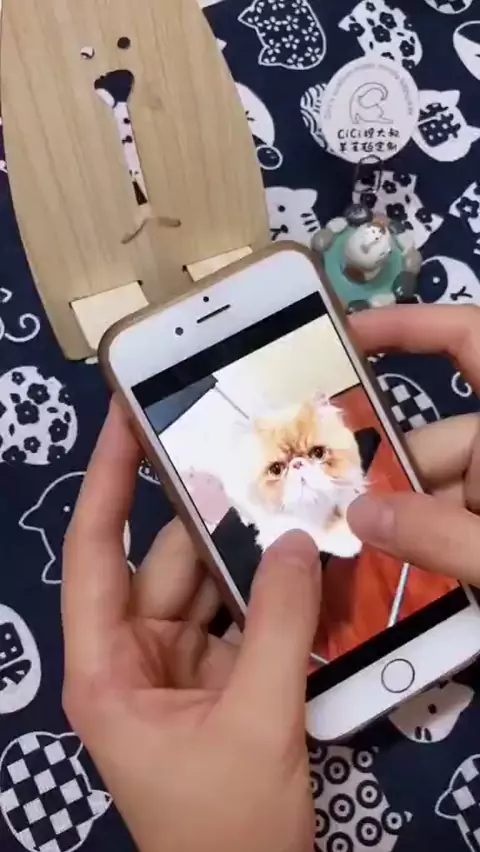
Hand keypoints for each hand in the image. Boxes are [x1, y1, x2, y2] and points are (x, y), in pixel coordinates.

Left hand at [62, 401, 321, 851]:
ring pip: (209, 584)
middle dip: (210, 514)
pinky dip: (270, 592)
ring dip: (248, 551)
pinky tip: (303, 558)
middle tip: (252, 453)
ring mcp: (177, 664)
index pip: (95, 552)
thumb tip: (298, 542)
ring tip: (290, 497)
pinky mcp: (217, 676)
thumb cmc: (227, 827)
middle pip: (166, 561)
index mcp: (105, 668)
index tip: (124, 419)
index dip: (106, 480)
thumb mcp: (257, 723)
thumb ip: (281, 627)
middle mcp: (132, 654)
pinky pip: (240, 614)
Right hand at [348, 305, 479, 584]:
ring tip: (349, 558)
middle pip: (436, 445)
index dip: (412, 328)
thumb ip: (441, 537)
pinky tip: (394, 580)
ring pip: (442, 498)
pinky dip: (430, 553)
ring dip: (402, 528)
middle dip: (382, 479)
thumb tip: (358, 516)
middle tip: (321, 509)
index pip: (472, 343)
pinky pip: (459, 532)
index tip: (348, 336)